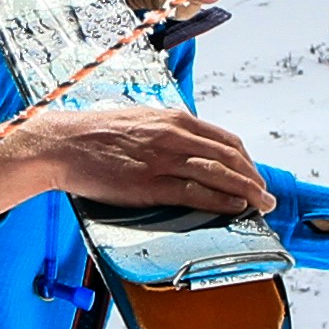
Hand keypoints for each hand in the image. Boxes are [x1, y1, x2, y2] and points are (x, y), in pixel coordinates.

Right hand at [0, 106, 268, 220]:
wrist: (63, 144)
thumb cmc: (96, 135)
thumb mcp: (139, 122)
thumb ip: (166, 132)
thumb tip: (186, 145)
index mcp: (174, 120)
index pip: (224, 140)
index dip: (246, 160)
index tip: (253, 175)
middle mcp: (175, 135)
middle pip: (230, 156)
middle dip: (254, 178)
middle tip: (265, 195)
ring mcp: (164, 159)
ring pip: (220, 174)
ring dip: (247, 191)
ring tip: (261, 205)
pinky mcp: (151, 183)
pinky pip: (196, 192)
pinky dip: (221, 201)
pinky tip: (235, 208)